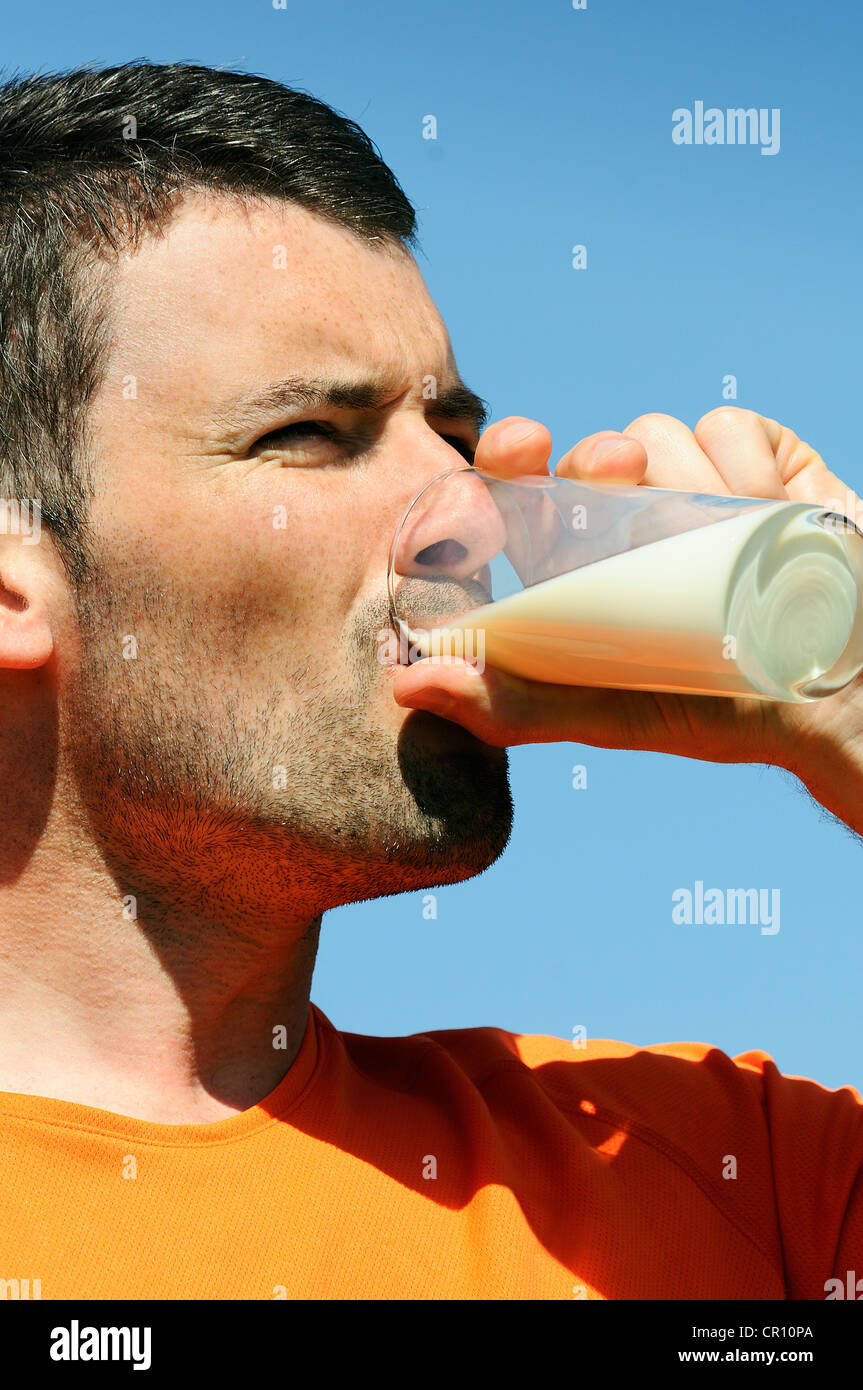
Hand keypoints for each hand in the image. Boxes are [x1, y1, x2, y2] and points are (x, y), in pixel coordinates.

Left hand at [393, 408, 862, 795]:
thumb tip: (405, 683)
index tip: (520, 448)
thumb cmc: (723, 710)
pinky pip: (733, 424)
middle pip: (591, 453)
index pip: (523, 494)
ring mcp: (696, 487)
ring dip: (692, 477)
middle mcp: (631, 522)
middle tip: (619, 474)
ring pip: (661, 433)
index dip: (509, 462)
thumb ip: (513, 706)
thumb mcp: (612, 713)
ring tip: (735, 546)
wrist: (848, 693)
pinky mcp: (760, 463)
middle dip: (602, 455)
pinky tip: (774, 511)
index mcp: (581, 568)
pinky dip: (752, 459)